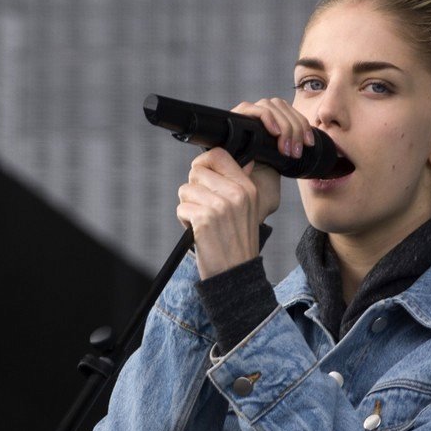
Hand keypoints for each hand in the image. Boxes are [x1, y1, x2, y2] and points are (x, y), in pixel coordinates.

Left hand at [178, 97, 316, 279]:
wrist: (236, 276)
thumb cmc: (238, 244)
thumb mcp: (249, 210)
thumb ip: (241, 184)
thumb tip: (246, 161)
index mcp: (247, 188)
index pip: (218, 154)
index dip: (204, 164)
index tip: (202, 179)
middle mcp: (235, 194)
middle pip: (197, 171)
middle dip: (194, 190)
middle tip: (204, 209)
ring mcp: (219, 207)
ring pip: (186, 190)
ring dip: (189, 207)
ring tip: (203, 223)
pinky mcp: (204, 220)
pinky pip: (181, 208)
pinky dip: (185, 221)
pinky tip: (198, 233)